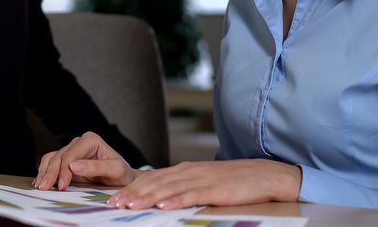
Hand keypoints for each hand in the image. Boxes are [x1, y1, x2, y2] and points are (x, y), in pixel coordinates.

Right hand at [33, 131, 139, 190]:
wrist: (122, 180)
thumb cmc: (121, 174)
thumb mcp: (115, 170)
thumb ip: (97, 167)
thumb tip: (74, 165)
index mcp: (90, 140)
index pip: (71, 154)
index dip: (64, 170)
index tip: (62, 185)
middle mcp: (79, 143)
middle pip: (59, 156)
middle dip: (51, 173)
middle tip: (44, 188)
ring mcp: (71, 151)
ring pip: (52, 158)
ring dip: (44, 172)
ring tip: (40, 186)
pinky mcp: (66, 161)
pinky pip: (51, 163)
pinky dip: (44, 172)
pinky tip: (41, 182)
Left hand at [107, 159, 301, 209]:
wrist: (264, 174)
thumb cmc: (233, 181)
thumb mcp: (202, 181)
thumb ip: (182, 186)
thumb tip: (160, 197)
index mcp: (184, 170)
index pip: (152, 178)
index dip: (131, 188)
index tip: (113, 198)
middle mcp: (189, 171)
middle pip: (155, 183)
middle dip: (132, 193)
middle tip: (113, 204)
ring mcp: (202, 179)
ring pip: (168, 189)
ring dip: (147, 198)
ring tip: (130, 206)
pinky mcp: (216, 189)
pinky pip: (192, 195)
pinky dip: (176, 200)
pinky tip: (164, 206)